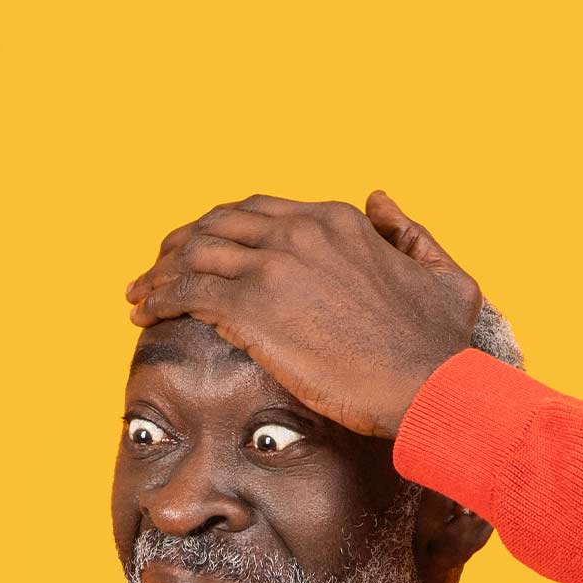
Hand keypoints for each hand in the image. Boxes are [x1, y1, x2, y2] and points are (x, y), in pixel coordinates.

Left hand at [122, 189, 482, 439]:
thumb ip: (409, 231)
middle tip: (159, 267)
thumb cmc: (440, 344)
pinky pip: (186, 292)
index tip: (205, 250)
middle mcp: (299, 232)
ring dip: (159, 271)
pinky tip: (143, 314)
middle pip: (218, 223)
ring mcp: (273, 267)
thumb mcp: (443, 273)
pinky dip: (157, 298)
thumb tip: (379, 197)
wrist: (429, 385)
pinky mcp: (252, 309)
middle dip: (181, 243)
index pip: (260, 212)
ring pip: (194, 254)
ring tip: (139, 293)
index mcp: (337, 221)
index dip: (224, 228)